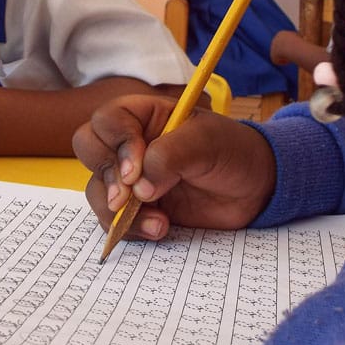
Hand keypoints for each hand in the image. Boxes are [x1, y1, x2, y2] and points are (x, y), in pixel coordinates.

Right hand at [72, 94, 276, 239]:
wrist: (255, 189)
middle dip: (106, 175)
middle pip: (89, 149)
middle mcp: (131, 143)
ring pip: (96, 188)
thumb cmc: (233, 152)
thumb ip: (170, 156)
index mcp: (145, 115)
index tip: (136, 170)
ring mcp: (131, 177)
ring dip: (117, 210)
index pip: (109, 120)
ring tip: (158, 221)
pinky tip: (159, 229)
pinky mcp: (138, 207)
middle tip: (129, 196)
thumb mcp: (208, 142)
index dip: (116, 143)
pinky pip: (113, 218)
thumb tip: (139, 187)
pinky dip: (129, 228)